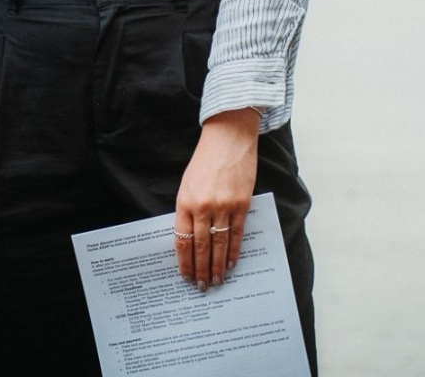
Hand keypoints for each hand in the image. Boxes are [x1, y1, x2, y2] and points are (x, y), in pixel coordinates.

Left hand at [173, 108, 260, 291]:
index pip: (182, 240)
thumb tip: (190, 239)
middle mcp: (203, 206)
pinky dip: (233, 251)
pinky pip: (237, 234)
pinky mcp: (241, 204)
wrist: (228, 139)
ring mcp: (223, 206)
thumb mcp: (188, 184)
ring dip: (217, 266)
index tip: (186, 276)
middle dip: (201, 269)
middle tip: (202, 286)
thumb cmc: (205, 160)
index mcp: (185, 201)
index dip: (184, 262)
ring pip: (219, 245)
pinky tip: (231, 263)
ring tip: (216, 280)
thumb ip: (187, 210)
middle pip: (201, 247)